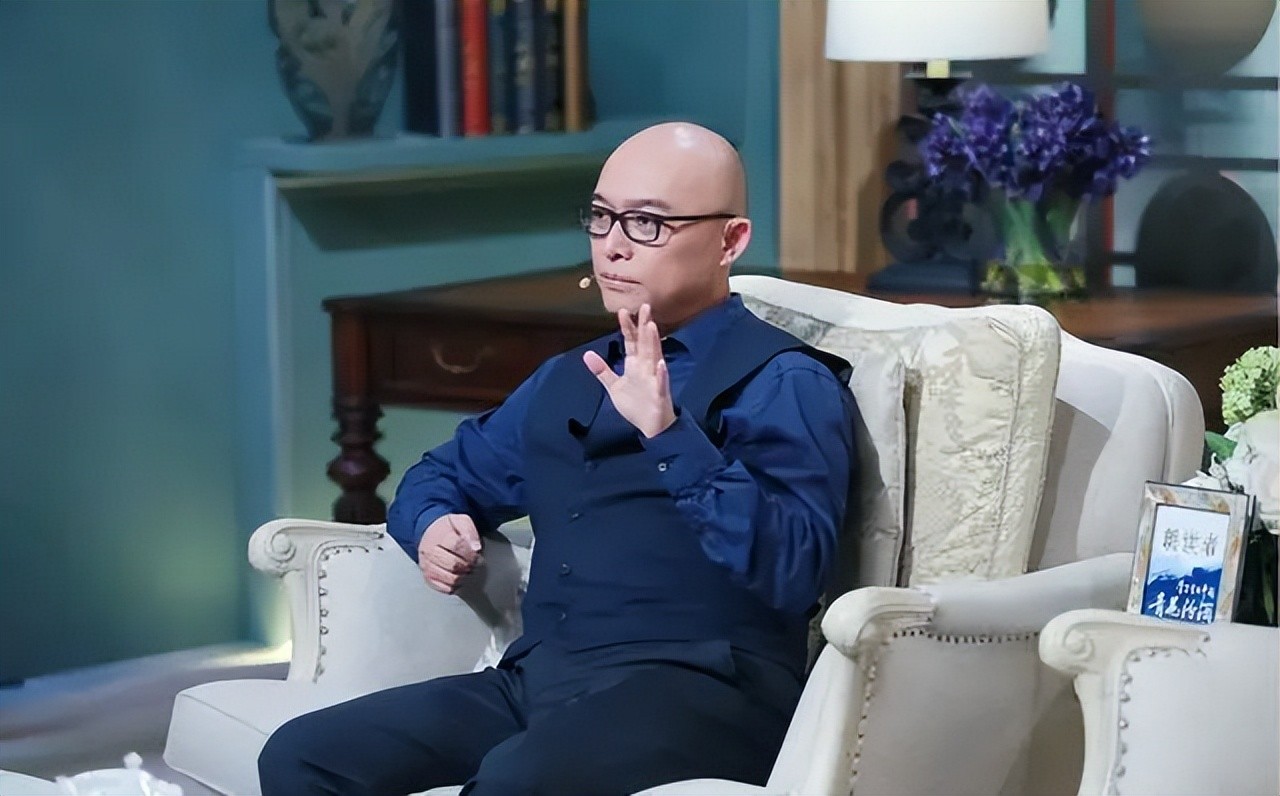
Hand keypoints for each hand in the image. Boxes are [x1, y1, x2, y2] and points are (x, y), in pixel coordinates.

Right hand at [417, 514, 482, 593]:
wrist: (429, 533)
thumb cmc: (447, 529)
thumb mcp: (460, 521)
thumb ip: (469, 531)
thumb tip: (476, 547)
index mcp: (438, 536)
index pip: (456, 546)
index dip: (470, 552)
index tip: (477, 554)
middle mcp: (429, 552)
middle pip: (453, 564)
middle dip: (467, 565)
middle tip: (473, 564)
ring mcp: (427, 566)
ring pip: (449, 578)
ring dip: (463, 576)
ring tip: (466, 570)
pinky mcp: (428, 578)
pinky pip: (443, 588)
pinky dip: (454, 586)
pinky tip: (458, 578)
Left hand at [583, 303, 676, 438]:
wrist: (652, 426)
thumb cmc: (636, 404)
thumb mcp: (614, 386)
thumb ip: (602, 371)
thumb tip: (586, 354)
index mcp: (635, 365)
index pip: (631, 342)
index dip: (627, 327)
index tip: (623, 311)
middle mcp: (646, 367)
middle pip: (644, 343)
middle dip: (644, 326)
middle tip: (644, 306)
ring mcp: (654, 379)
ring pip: (654, 358)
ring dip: (653, 342)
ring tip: (651, 326)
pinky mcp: (660, 393)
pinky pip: (661, 382)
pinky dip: (661, 374)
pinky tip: (661, 364)